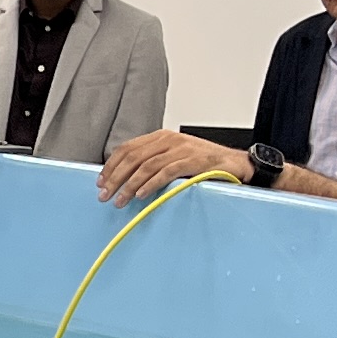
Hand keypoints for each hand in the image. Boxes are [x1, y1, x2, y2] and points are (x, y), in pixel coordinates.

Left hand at [97, 129, 244, 205]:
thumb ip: (154, 163)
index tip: (101, 182)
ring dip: (129, 185)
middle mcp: (169, 139)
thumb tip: (126, 180)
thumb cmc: (204, 163)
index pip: (127, 148)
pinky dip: (150, 184)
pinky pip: (165, 172)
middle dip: (115, 178)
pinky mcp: (193, 160)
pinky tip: (140, 195)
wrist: (236, 163)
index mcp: (161, 137)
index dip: (111, 165)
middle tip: (105, 195)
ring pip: (146, 166)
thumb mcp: (175, 158)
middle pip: (133, 157)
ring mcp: (181, 148)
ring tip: (120, 200)